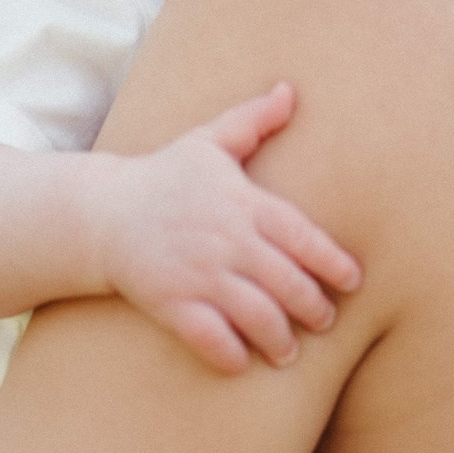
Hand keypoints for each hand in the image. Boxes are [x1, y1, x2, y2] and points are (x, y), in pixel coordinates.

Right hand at [92, 82, 360, 372]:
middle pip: (288, 283)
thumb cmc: (164, 177)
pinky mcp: (171, 302)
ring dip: (279, 339)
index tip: (352, 281)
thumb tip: (290, 90)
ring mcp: (198, 274)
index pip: (303, 237)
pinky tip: (242, 362)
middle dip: (313, 308)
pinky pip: (210, 338)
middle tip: (323, 320)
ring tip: (287, 352)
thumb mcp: (207, 141)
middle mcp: (226, 241)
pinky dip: (230, 355)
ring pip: (256, 316)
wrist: (101, 213)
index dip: (333, 262)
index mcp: (243, 203)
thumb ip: (253, 121)